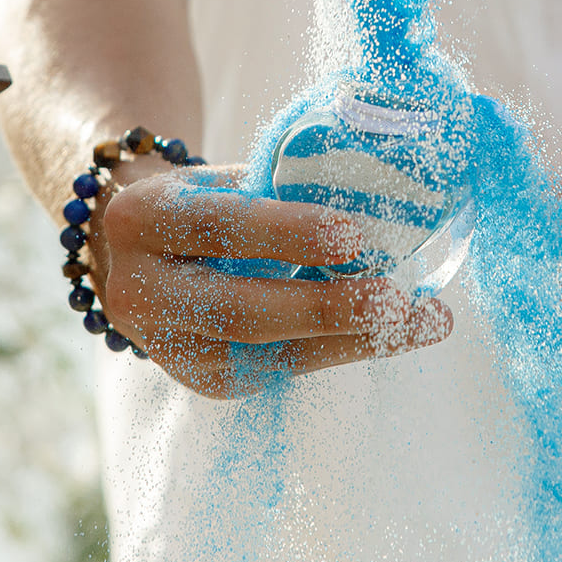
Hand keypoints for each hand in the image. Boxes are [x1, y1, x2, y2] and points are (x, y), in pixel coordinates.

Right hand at [86, 160, 452, 396]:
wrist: (138, 254)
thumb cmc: (205, 202)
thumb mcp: (223, 180)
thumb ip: (279, 191)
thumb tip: (376, 204)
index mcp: (142, 219)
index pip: (217, 226)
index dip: (285, 232)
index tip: (354, 234)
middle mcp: (140, 291)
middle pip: (240, 309)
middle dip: (326, 307)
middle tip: (398, 299)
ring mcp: (169, 347)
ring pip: (266, 353)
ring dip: (352, 339)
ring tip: (423, 320)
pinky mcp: (203, 381)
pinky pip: (279, 370)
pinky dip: (340, 349)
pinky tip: (391, 332)